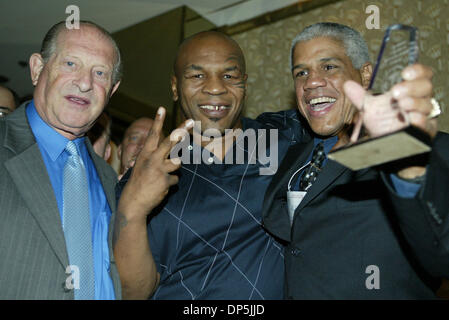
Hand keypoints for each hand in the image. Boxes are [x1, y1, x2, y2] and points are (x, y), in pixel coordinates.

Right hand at [117, 107, 193, 221]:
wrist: (133, 203)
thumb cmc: (138, 183)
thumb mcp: (142, 166)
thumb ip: (156, 158)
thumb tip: (175, 155)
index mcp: (145, 154)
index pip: (153, 135)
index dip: (158, 121)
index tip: (162, 108)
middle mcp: (152, 159)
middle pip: (171, 142)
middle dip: (182, 131)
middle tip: (191, 122)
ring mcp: (159, 169)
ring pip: (178, 162)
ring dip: (173, 169)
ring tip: (161, 176)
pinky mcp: (166, 180)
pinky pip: (176, 179)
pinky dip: (170, 183)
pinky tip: (161, 187)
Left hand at [344, 63, 437, 141]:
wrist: (386, 145)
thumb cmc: (383, 124)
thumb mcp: (370, 109)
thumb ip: (360, 97)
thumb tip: (347, 85)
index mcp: (409, 90)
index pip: (421, 75)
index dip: (417, 71)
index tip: (404, 72)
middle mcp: (419, 100)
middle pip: (426, 87)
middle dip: (412, 87)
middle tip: (396, 92)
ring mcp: (423, 116)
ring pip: (427, 105)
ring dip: (414, 103)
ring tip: (401, 104)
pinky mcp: (424, 131)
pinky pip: (427, 124)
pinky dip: (419, 120)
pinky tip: (412, 118)